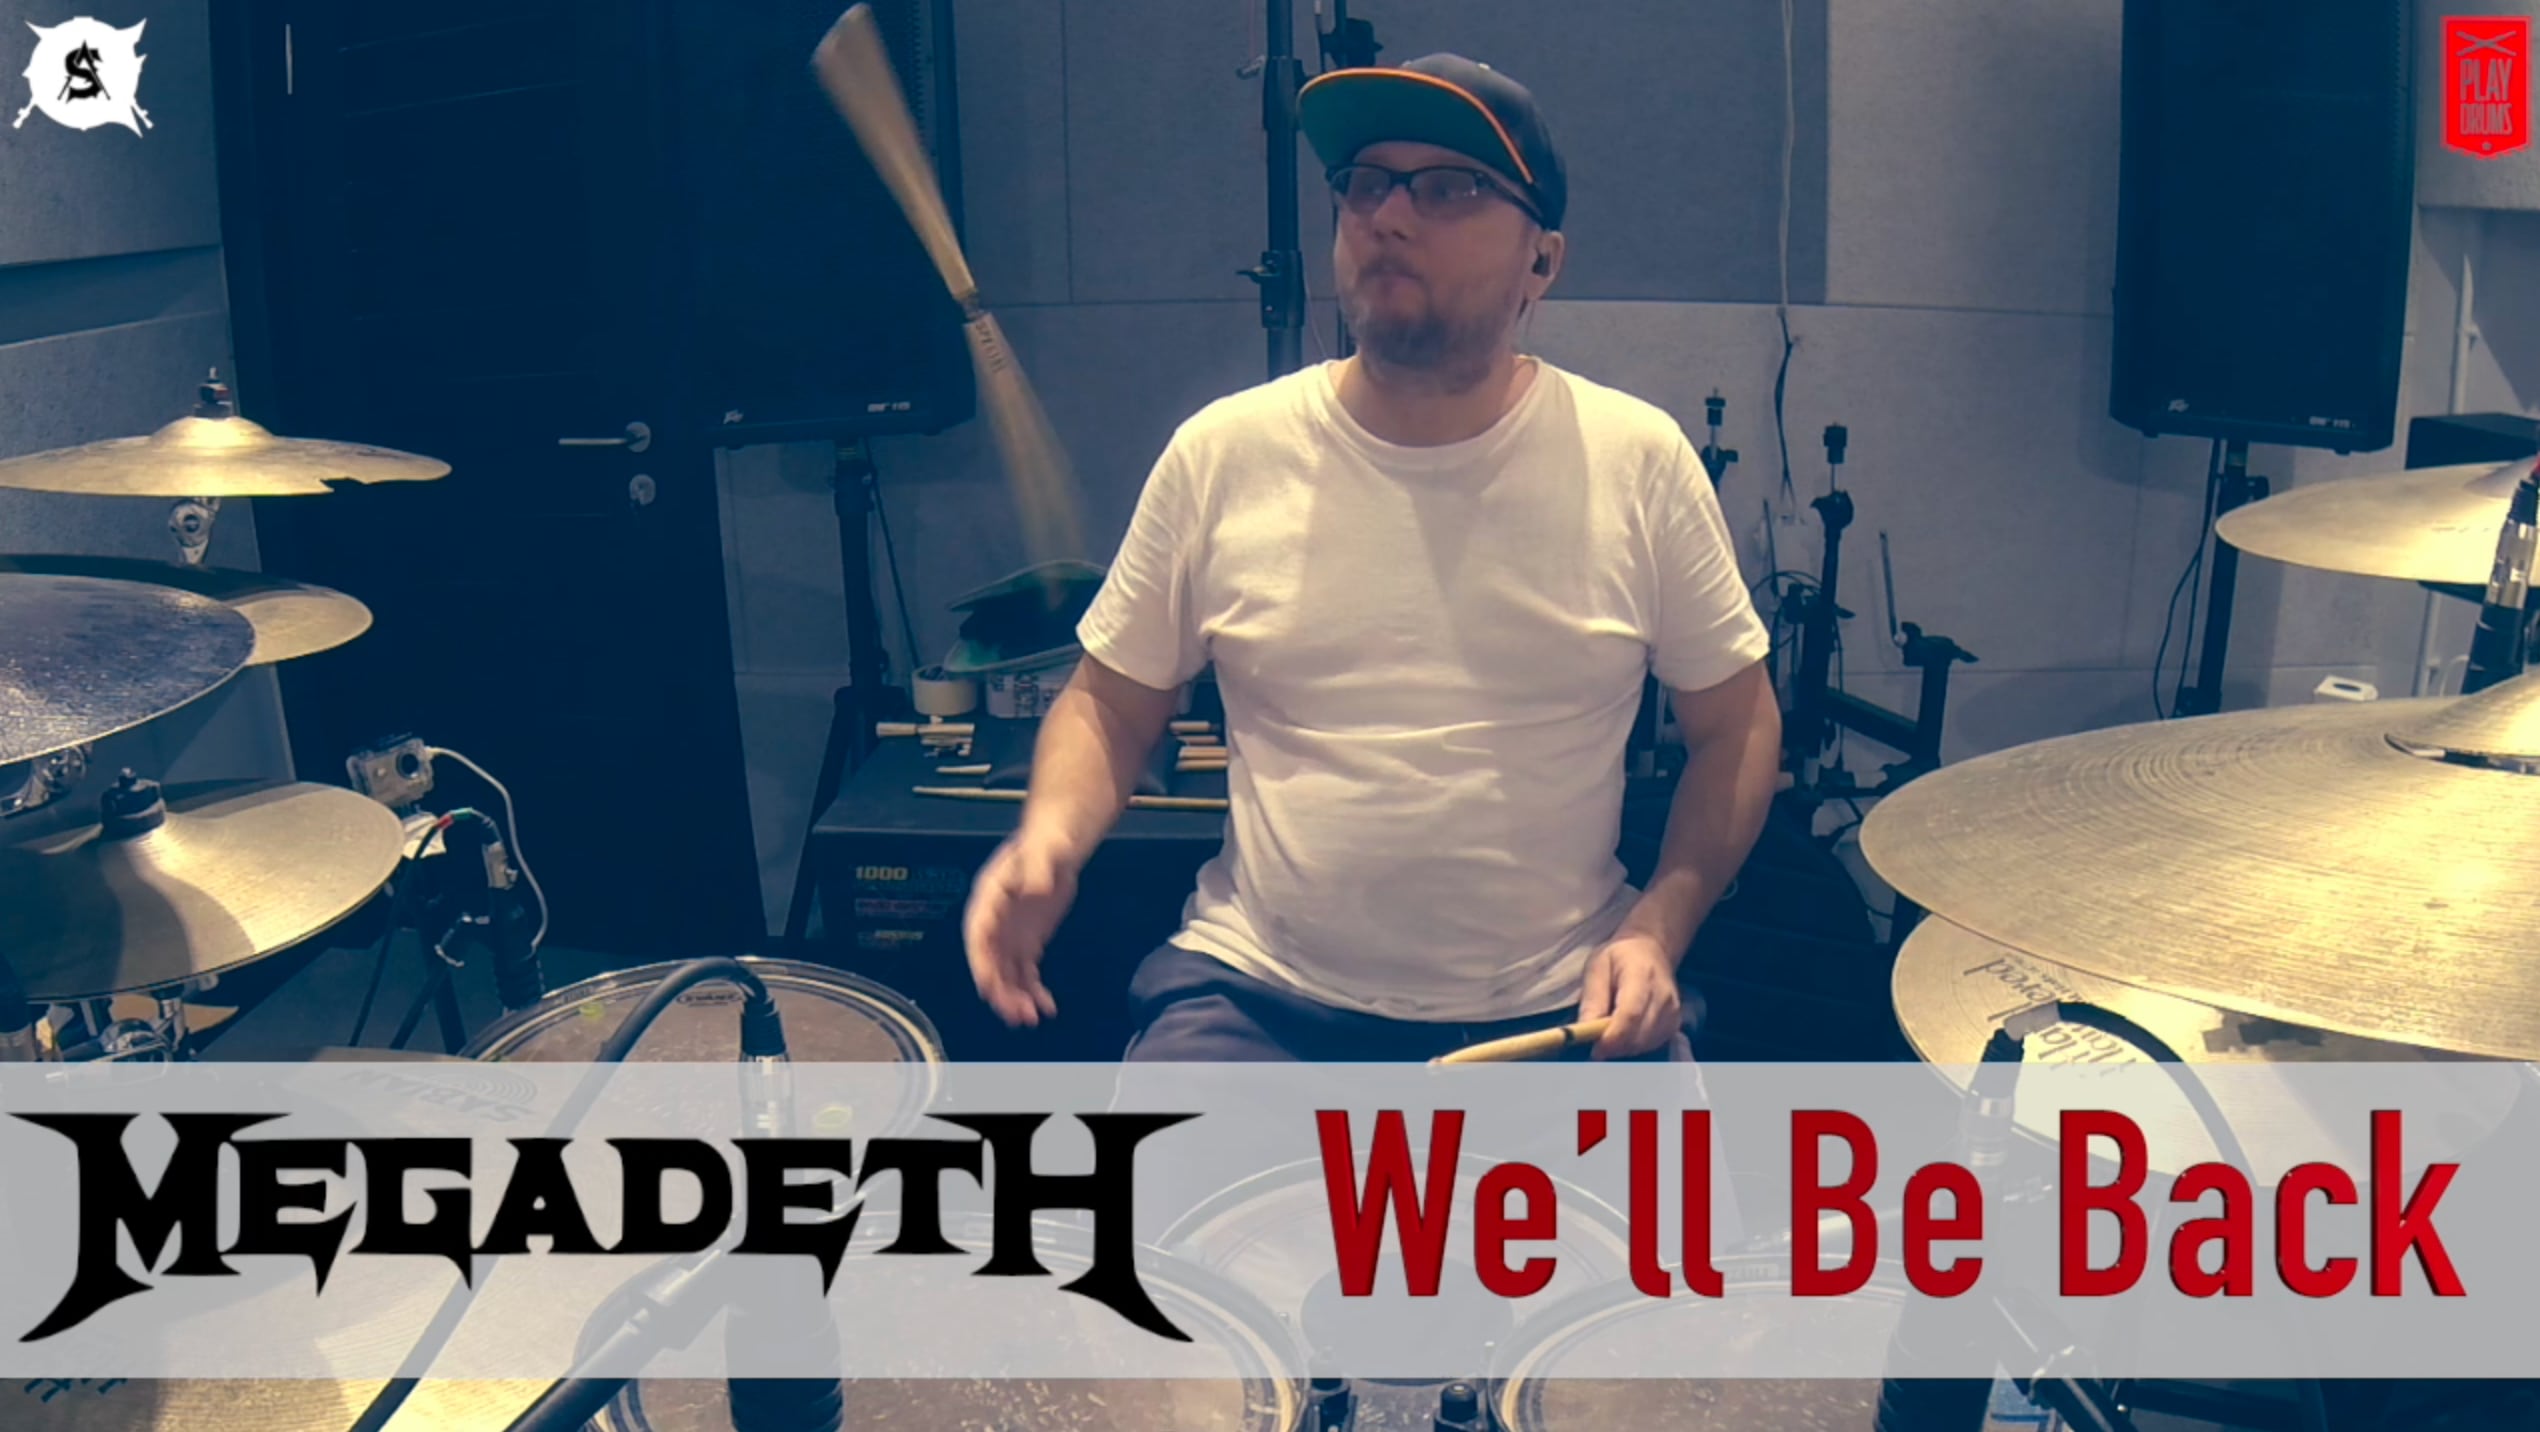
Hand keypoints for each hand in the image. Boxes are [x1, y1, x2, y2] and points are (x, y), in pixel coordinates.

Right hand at [962, 832, 1075, 1026]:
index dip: (981, 962)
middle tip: (1019, 1014)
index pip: (979, 936)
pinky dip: (1034, 991)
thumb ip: (1039, 868)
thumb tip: (1039, 886)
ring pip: (1007, 974)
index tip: (988, 985)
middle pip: (991, 962)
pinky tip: (1047, 1007)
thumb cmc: (1045, 846)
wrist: (1055, 849)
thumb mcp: (1043, 851)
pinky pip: (1025, 973)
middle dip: (1002, 990)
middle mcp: (993, 923)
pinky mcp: (1026, 943)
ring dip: (1017, 998)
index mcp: (988, 900)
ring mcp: (1008, 936)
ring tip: (1033, 1019)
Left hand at [1578, 933, 1683, 1059]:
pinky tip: (1623, 1036)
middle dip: (1614, 1047)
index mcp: (1642, 976)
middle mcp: (1663, 996)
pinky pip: (1652, 1045)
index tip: (1595, 1050)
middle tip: (1594, 1046)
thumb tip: (1583, 1032)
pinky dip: (1634, 1047)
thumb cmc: (1619, 957)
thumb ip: (1592, 1000)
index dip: (1612, 1037)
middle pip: (1639, 1034)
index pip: (1631, 1014)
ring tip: (1607, 1036)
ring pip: (1645, 1044)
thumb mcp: (1597, 967)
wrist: (1651, 950)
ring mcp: (1673, 1011)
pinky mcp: (1675, 1023)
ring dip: (1623, 1048)